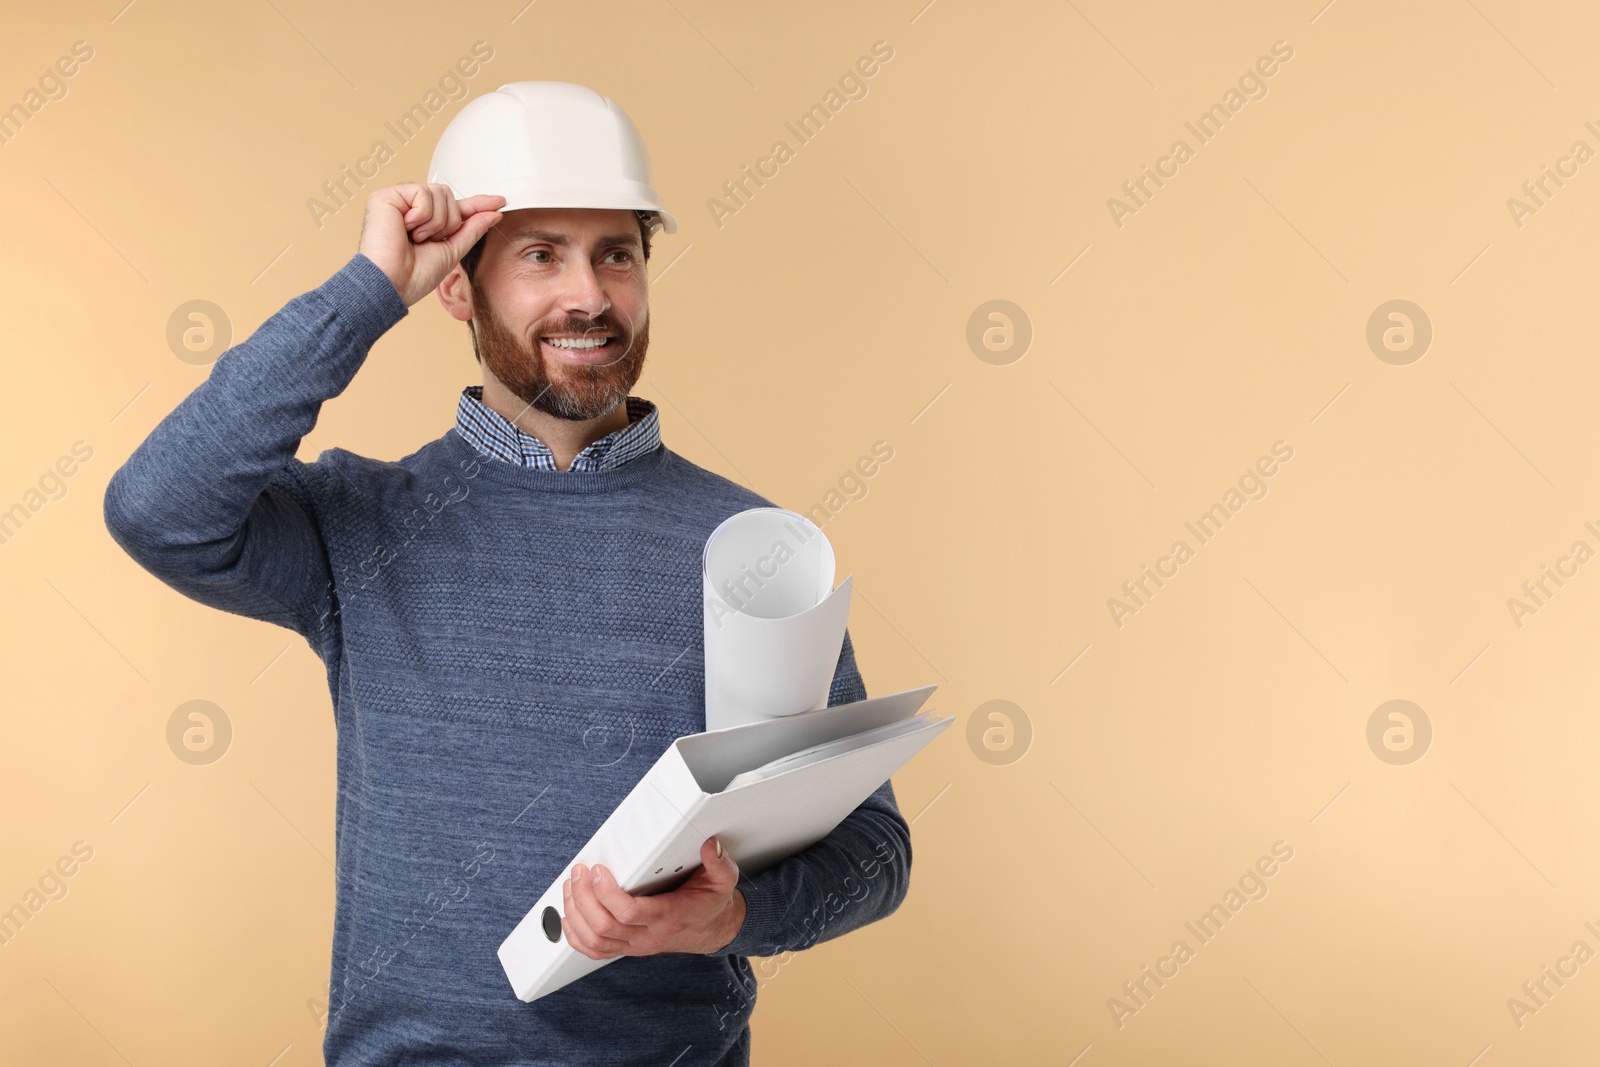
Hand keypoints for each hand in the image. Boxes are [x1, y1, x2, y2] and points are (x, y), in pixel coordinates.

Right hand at [357, 183, 503, 306]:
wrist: (392, 285)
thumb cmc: (414, 276)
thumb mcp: (452, 251)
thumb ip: (472, 229)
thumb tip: (493, 213)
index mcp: (425, 221)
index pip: (456, 207)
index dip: (478, 203)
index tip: (500, 201)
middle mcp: (411, 208)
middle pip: (450, 195)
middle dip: (449, 222)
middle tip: (428, 241)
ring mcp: (398, 200)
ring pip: (439, 193)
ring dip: (435, 223)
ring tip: (415, 237)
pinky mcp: (386, 196)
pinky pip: (423, 193)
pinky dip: (422, 216)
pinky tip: (405, 229)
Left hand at [562, 836, 746, 958]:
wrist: (713, 930)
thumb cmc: (711, 904)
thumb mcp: (722, 880)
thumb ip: (718, 862)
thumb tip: (709, 844)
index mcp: (668, 916)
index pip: (629, 912)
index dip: (607, 893)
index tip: (598, 870)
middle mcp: (648, 935)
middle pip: (604, 926)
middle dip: (583, 898)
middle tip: (579, 873)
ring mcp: (635, 945)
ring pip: (595, 940)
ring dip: (575, 914)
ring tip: (571, 886)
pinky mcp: (627, 947)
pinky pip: (595, 951)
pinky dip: (576, 936)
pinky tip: (569, 916)